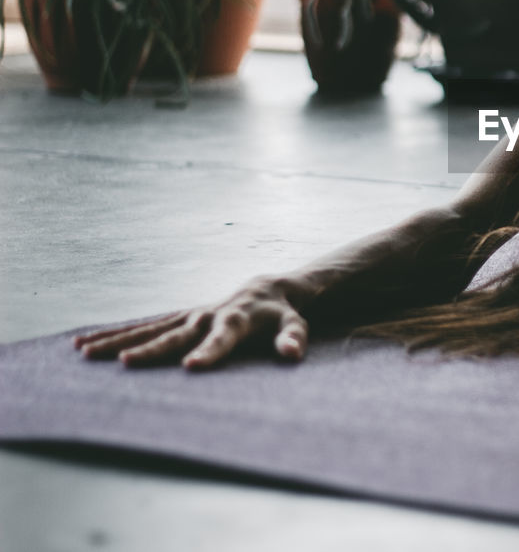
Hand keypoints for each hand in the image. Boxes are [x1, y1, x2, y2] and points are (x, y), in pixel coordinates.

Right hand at [72, 277, 310, 369]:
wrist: (266, 290)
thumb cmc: (281, 315)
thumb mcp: (294, 325)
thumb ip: (293, 339)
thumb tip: (292, 354)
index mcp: (235, 321)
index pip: (221, 339)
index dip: (209, 353)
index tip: (191, 367)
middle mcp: (206, 317)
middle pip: (174, 335)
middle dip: (149, 349)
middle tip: (122, 363)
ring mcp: (187, 317)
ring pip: (148, 329)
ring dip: (116, 340)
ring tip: (85, 352)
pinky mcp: (177, 318)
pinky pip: (142, 327)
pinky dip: (115, 334)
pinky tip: (84, 343)